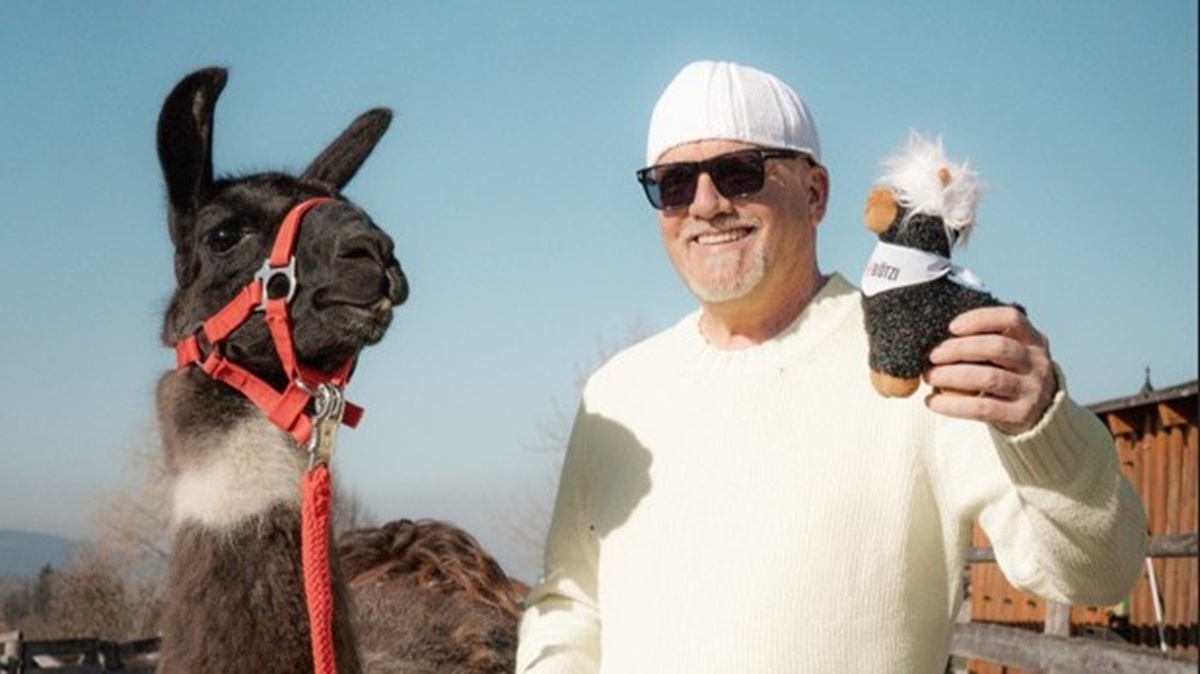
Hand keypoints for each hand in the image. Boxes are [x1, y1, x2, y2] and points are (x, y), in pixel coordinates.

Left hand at [923, 306, 1057, 434]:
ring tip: (929, 376)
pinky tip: (932, 401)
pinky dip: (952, 404)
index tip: (951, 327)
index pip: (1011, 318)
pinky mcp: (1020, 415)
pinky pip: (982, 408)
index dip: (981, 319)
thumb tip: (936, 338)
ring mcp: (1031, 390)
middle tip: (932, 355)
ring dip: (952, 376)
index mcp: (1033, 340)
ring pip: (989, 378)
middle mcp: (1036, 362)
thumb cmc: (1008, 374)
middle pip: (997, 347)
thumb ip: (984, 341)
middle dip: (959, 349)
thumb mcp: (1008, 354)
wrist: (1037, 413)